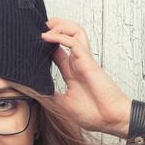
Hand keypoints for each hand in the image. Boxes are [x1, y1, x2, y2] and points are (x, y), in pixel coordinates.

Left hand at [40, 17, 131, 136]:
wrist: (109, 119)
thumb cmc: (93, 114)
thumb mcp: (63, 104)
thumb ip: (52, 94)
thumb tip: (36, 92)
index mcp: (73, 73)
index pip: (59, 53)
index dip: (49, 45)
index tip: (35, 43)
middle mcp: (79, 64)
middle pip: (69, 36)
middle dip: (56, 27)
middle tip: (42, 25)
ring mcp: (84, 61)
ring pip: (75, 32)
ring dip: (61, 25)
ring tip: (48, 24)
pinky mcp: (88, 61)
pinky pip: (74, 42)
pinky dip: (60, 36)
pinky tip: (48, 37)